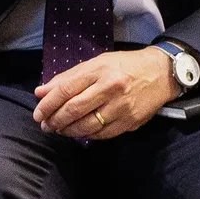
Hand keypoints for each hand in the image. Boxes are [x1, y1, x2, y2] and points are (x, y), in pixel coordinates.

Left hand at [35, 49, 180, 138]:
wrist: (161, 73)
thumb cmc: (125, 65)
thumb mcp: (97, 63)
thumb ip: (68, 77)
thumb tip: (41, 92)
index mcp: (100, 70)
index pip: (66, 90)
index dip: (48, 104)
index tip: (38, 114)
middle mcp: (111, 88)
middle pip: (74, 110)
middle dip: (55, 120)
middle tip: (46, 125)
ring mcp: (122, 107)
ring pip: (87, 126)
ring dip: (68, 131)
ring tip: (60, 130)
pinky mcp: (130, 122)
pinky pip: (102, 134)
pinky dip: (87, 135)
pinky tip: (80, 132)